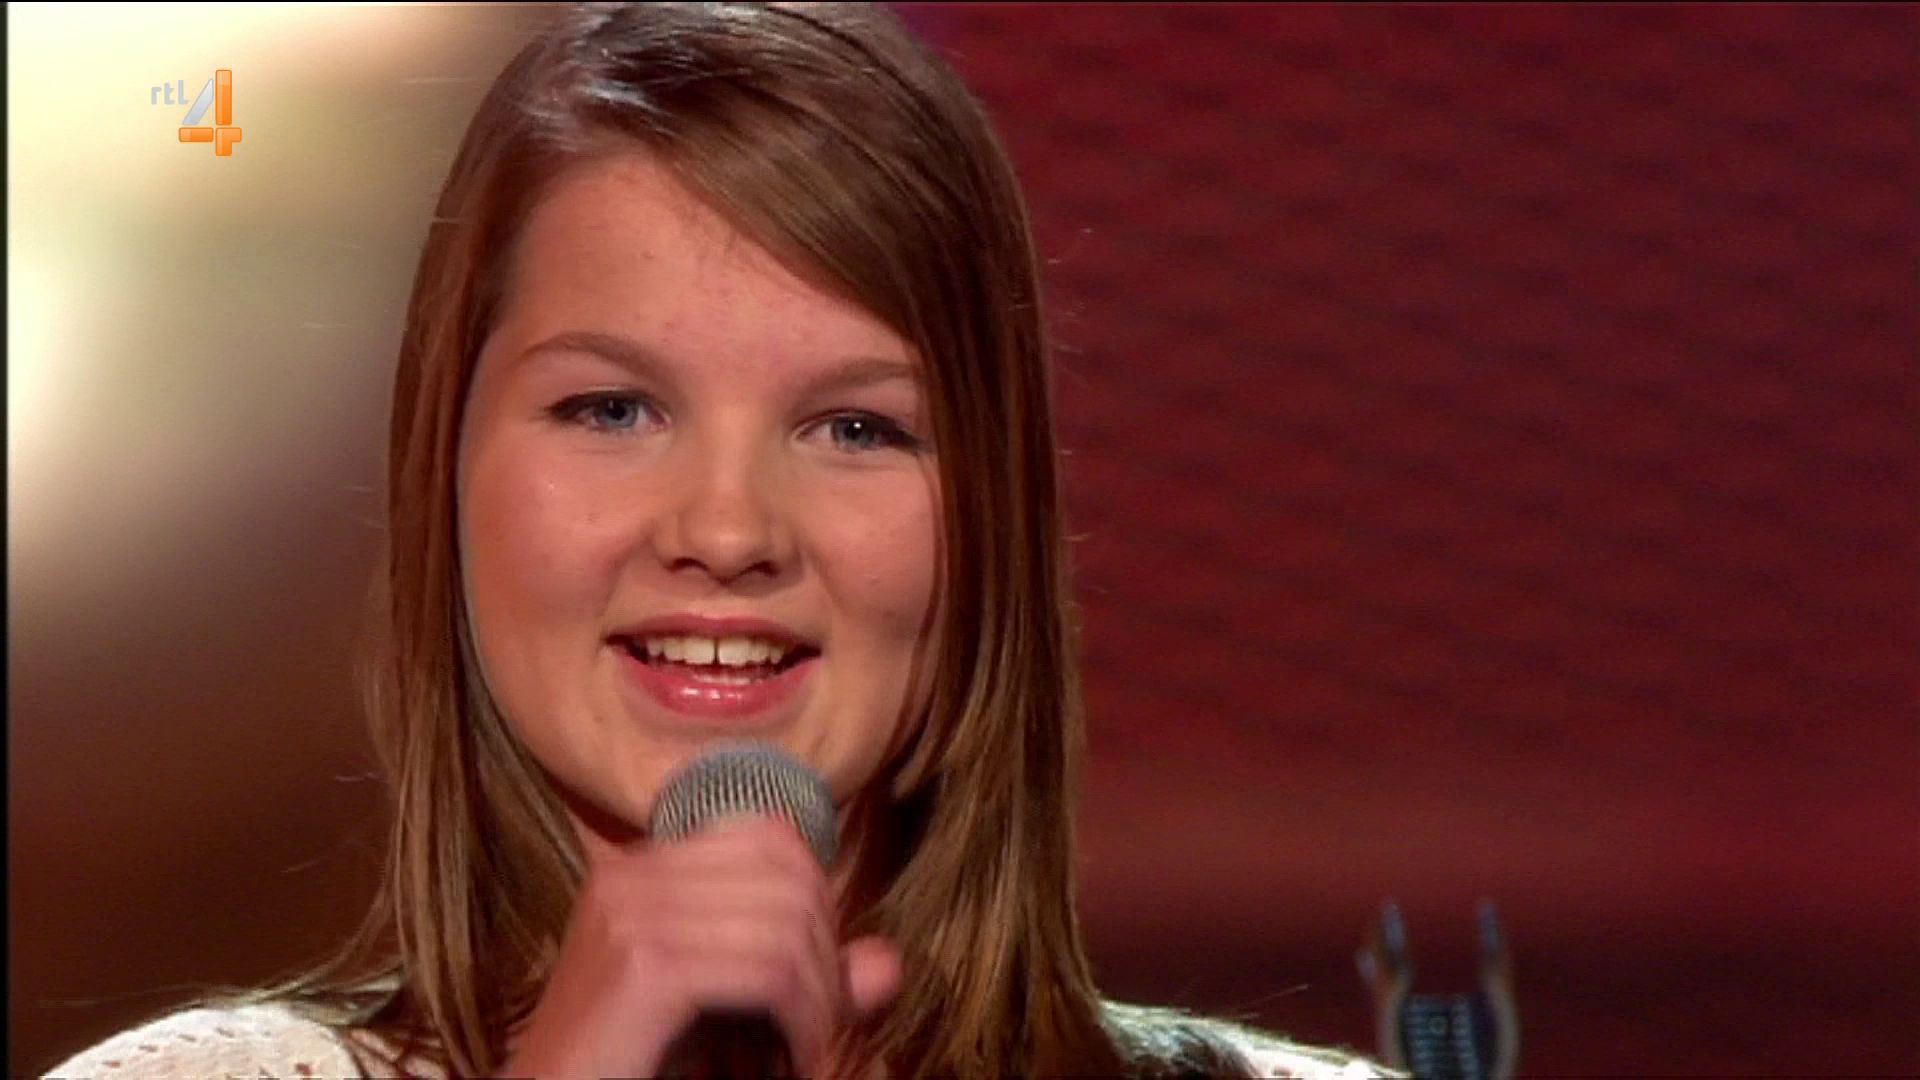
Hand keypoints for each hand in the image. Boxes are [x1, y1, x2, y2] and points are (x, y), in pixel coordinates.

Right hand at [500, 817, 902, 1078]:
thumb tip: (887, 962)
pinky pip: (768, 971)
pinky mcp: (645, 966)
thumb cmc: (630, 1066)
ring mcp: (632, 913)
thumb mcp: (723, 1012)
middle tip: (822, 1027)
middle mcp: (631, 875)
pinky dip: (803, 1019)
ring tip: (809, 1051)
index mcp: (641, 870)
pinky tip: (796, 1058)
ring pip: (786, 925)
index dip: (816, 902)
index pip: (770, 838)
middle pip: (788, 876)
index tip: (816, 979)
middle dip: (827, 956)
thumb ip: (800, 981)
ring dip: (821, 999)